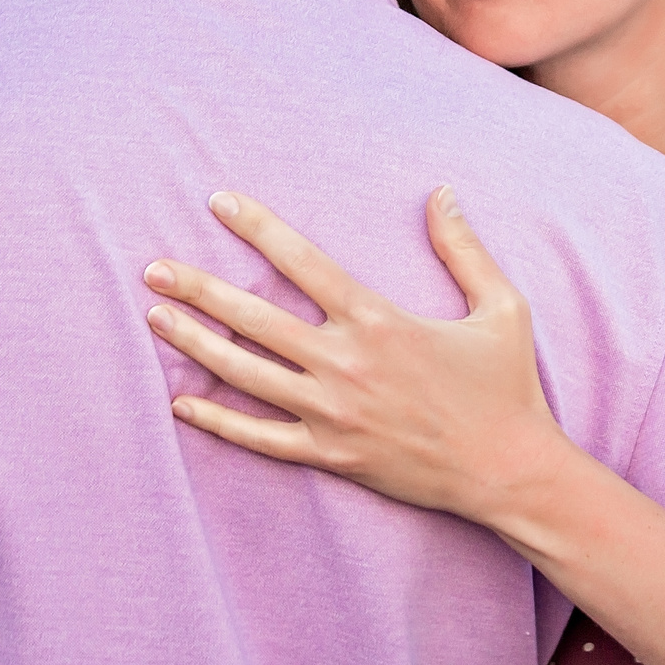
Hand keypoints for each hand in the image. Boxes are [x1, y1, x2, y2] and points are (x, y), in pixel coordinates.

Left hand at [142, 187, 571, 528]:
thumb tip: (443, 192)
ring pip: (246, 374)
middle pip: (255, 318)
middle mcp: (346, 364)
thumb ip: (464, 248)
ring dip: (195, 345)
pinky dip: (218, 422)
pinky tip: (181, 405)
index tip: (219, 202)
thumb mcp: (501, 306)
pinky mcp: (331, 455)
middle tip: (153, 268)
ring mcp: (333, 414)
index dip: (258, 228)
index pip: (303, 261)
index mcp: (379, 320)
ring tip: (155, 318)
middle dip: (198, 288)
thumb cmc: (507, 388)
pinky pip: (261, 438)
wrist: (510, 472)